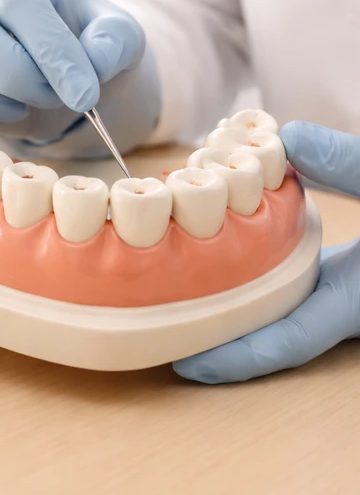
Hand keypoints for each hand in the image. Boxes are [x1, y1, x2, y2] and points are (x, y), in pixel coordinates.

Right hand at [0, 0, 161, 156]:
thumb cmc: (78, 47)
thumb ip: (115, 42)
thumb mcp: (116, 38)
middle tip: (45, 98)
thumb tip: (94, 63)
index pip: (20, 1)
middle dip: (8, 75)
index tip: (84, 96)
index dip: (51, 51)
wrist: (46, 69)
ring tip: (15, 110)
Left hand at [174, 121, 359, 382]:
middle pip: (274, 329)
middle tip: (160, 321)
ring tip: (177, 286)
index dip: (235, 356)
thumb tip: (290, 137)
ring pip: (283, 307)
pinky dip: (261, 271)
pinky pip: (297, 282)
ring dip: (236, 301)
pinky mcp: (351, 270)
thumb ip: (354, 165)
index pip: (289, 341)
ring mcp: (350, 288)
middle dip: (221, 332)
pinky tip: (230, 248)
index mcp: (359, 300)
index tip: (182, 362)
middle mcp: (351, 302)